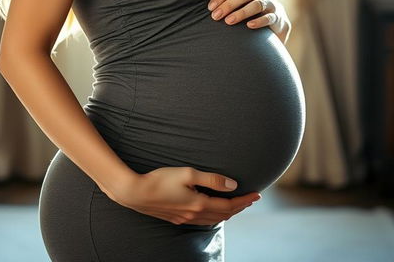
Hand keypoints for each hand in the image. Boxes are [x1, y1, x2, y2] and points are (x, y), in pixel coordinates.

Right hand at [113, 166, 261, 225]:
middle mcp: (194, 214)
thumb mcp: (188, 174)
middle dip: (239, 207)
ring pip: (214, 220)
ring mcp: (185, 218)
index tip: (257, 195)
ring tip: (237, 204)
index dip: (245, 200)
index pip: (229, 205)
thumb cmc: (161, 179)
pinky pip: (203, 220)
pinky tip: (213, 209)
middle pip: (224, 215)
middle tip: (251, 199)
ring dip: (228, 212)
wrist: (136, 193)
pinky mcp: (177, 218)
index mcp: (199, 204)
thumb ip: (211, 179)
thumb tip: (232, 184)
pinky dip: (215, 215)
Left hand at [208, 0, 291, 43]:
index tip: (210, 7)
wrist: (275, 17)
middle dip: (228, 5)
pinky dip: (259, 21)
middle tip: (215, 16)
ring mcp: (271, 3)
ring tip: (228, 21)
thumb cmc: (252, 1)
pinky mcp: (277, 17)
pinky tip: (249, 26)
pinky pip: (269, 18)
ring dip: (241, 13)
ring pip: (256, 5)